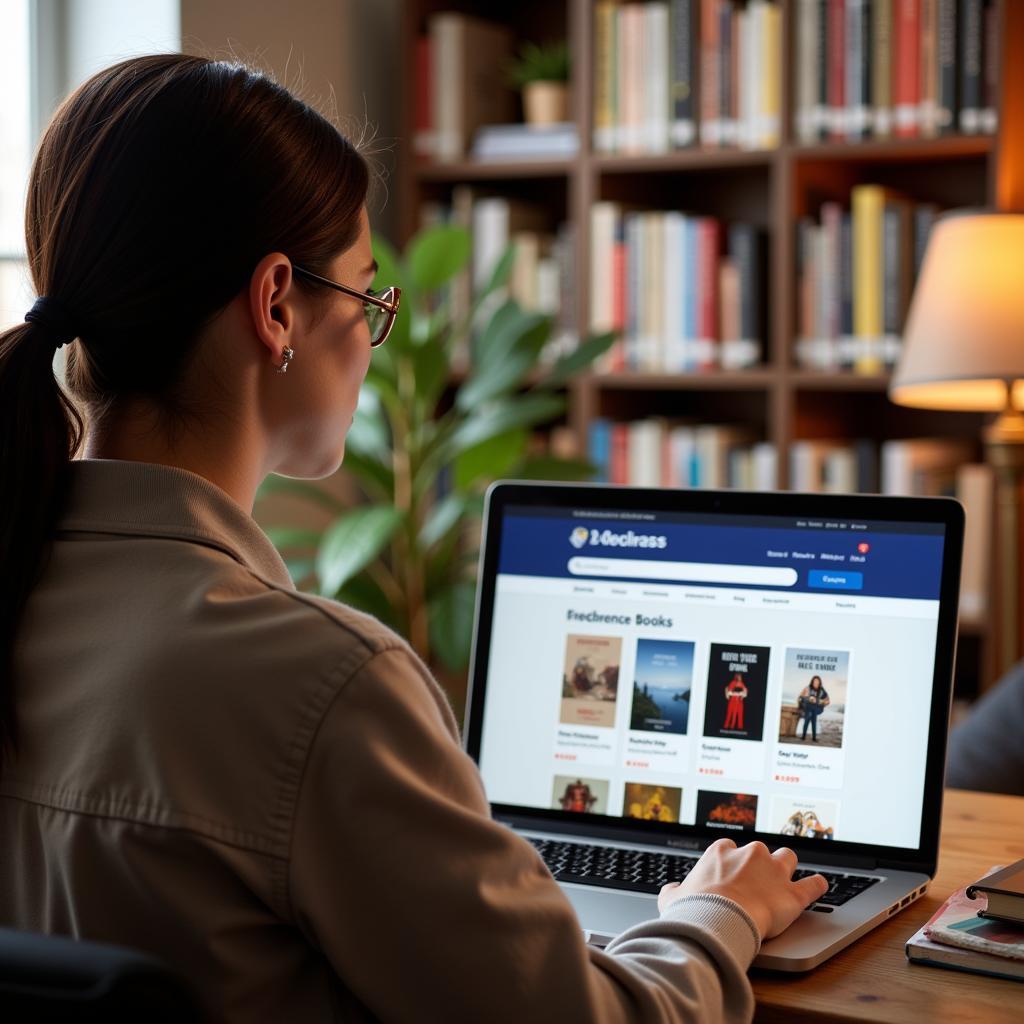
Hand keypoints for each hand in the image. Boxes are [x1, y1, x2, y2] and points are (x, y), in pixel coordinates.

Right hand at [658, 839, 828, 940]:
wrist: (719, 921)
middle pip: (759, 851)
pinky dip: (817, 885)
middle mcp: (750, 854)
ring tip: (787, 878)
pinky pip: (813, 885)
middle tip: (756, 882)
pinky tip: (820, 886)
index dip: (730, 863)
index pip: (728, 849)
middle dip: (759, 864)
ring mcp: (774, 871)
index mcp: (720, 852)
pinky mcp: (793, 894)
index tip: (730, 875)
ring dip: (787, 868)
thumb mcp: (673, 899)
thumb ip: (674, 891)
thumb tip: (672, 891)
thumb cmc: (694, 910)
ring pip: (787, 858)